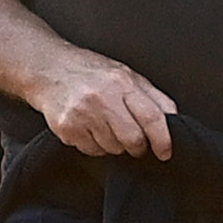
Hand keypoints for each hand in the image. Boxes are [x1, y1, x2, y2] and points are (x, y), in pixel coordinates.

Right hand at [33, 49, 177, 158]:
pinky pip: (92, 151)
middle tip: (133, 139)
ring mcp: (82, 114)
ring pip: (113, 149)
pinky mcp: (67, 128)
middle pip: (133, 140)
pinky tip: (89, 127)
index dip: (163, 140)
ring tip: (104, 124)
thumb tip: (174, 119)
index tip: (165, 152)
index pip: (152, 117)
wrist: (49, 69)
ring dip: (115, 144)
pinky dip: (95, 145)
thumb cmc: (90, 72)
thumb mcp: (126, 74)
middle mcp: (102, 97)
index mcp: (122, 82)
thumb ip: (153, 97)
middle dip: (137, 146)